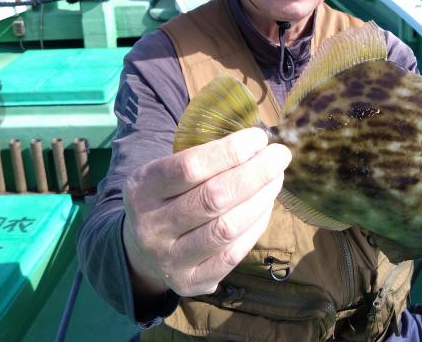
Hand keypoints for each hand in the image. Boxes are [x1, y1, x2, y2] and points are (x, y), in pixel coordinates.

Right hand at [122, 128, 290, 298]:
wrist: (141, 249)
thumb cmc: (167, 196)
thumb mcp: (166, 171)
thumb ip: (204, 156)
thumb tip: (258, 142)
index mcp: (141, 189)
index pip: (189, 167)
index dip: (230, 151)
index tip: (259, 138)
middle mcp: (151, 227)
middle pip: (213, 198)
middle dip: (255, 173)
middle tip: (280, 155)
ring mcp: (170, 259)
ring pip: (227, 228)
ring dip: (261, 198)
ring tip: (276, 178)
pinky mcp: (191, 283)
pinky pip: (233, 254)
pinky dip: (256, 225)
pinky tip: (266, 205)